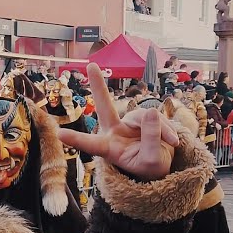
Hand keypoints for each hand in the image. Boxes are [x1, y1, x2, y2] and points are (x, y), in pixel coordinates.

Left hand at [58, 63, 179, 180]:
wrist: (162, 163)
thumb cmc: (150, 166)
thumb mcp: (152, 161)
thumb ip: (151, 139)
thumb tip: (151, 110)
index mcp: (109, 149)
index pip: (91, 145)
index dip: (77, 139)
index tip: (60, 133)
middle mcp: (115, 132)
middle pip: (106, 107)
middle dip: (99, 86)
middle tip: (91, 65)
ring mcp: (128, 123)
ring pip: (144, 116)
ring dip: (160, 129)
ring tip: (170, 142)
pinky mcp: (142, 117)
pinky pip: (156, 116)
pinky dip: (166, 127)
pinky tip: (172, 140)